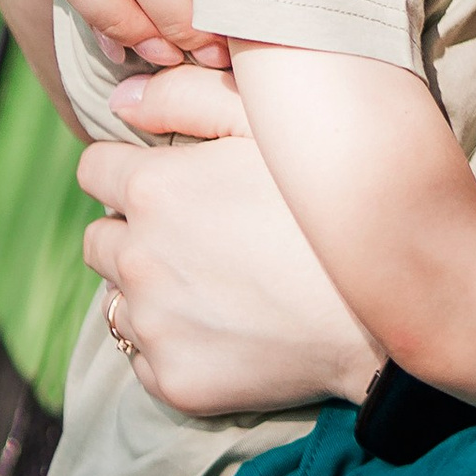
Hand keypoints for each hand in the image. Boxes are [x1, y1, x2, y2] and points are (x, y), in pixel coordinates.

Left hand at [81, 64, 381, 414]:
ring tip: (215, 281)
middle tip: (198, 234)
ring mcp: (152, 327)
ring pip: (117, 299)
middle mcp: (137, 260)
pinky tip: (224, 325)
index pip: (92, 170)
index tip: (168, 179)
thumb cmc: (327, 203)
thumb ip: (186, 95)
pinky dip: (170, 341)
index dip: (129, 168)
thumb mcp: (268, 122)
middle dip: (134, 230)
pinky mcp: (172, 380)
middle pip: (99, 238)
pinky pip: (143, 355)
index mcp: (151, 189)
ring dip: (148, 288)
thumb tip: (121, 99)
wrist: (383, 311)